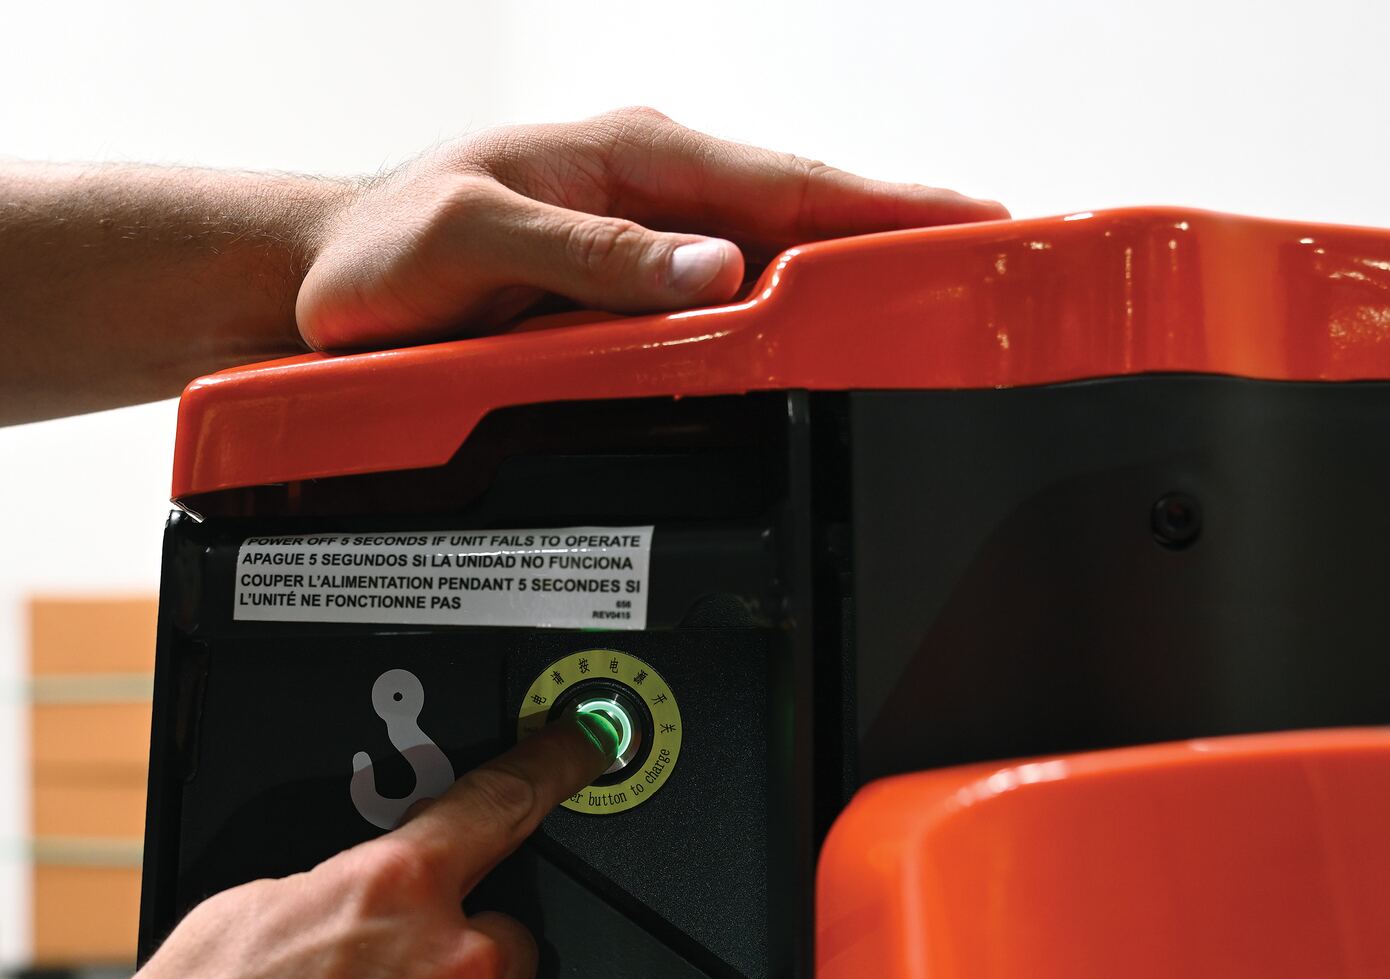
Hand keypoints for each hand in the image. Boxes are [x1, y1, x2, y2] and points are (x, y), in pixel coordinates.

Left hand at [297, 105, 1007, 348]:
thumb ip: (594, 256)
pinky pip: (732, 298)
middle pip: (806, 213)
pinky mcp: (635, 287)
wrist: (324, 279)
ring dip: (855, 277)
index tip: (973, 224)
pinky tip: (829, 336)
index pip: (788, 182)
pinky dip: (790, 310)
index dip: (886, 209)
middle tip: (992, 266)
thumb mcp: (477, 240)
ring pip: (778, 256)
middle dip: (902, 237)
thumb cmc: (385, 249)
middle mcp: (654, 191)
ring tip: (937, 306)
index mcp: (632, 157)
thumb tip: (716, 271)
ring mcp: (650, 239)